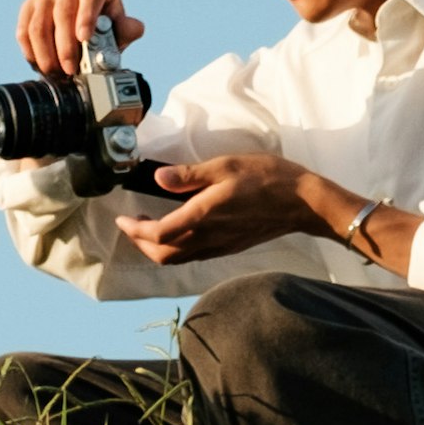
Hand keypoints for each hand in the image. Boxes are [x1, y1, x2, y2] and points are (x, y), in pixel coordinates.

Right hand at [12, 0, 147, 79]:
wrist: (83, 30)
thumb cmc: (106, 30)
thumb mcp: (120, 31)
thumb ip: (127, 30)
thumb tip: (134, 27)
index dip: (87, 15)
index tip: (84, 38)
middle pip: (62, 10)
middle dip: (65, 45)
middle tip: (70, 70)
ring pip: (38, 23)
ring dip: (46, 54)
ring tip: (57, 74)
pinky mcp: (29, 6)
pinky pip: (24, 30)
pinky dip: (31, 52)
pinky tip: (41, 67)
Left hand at [121, 153, 415, 275]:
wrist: (302, 202)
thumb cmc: (267, 177)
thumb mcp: (225, 165)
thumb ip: (190, 174)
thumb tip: (158, 179)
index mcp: (204, 216)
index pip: (159, 233)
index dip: (135, 230)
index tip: (121, 218)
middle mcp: (209, 237)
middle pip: (164, 255)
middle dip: (141, 244)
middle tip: (129, 224)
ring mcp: (220, 246)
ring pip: (179, 259)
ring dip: (157, 248)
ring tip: (146, 228)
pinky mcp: (229, 246)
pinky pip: (194, 256)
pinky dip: (176, 249)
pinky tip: (176, 231)